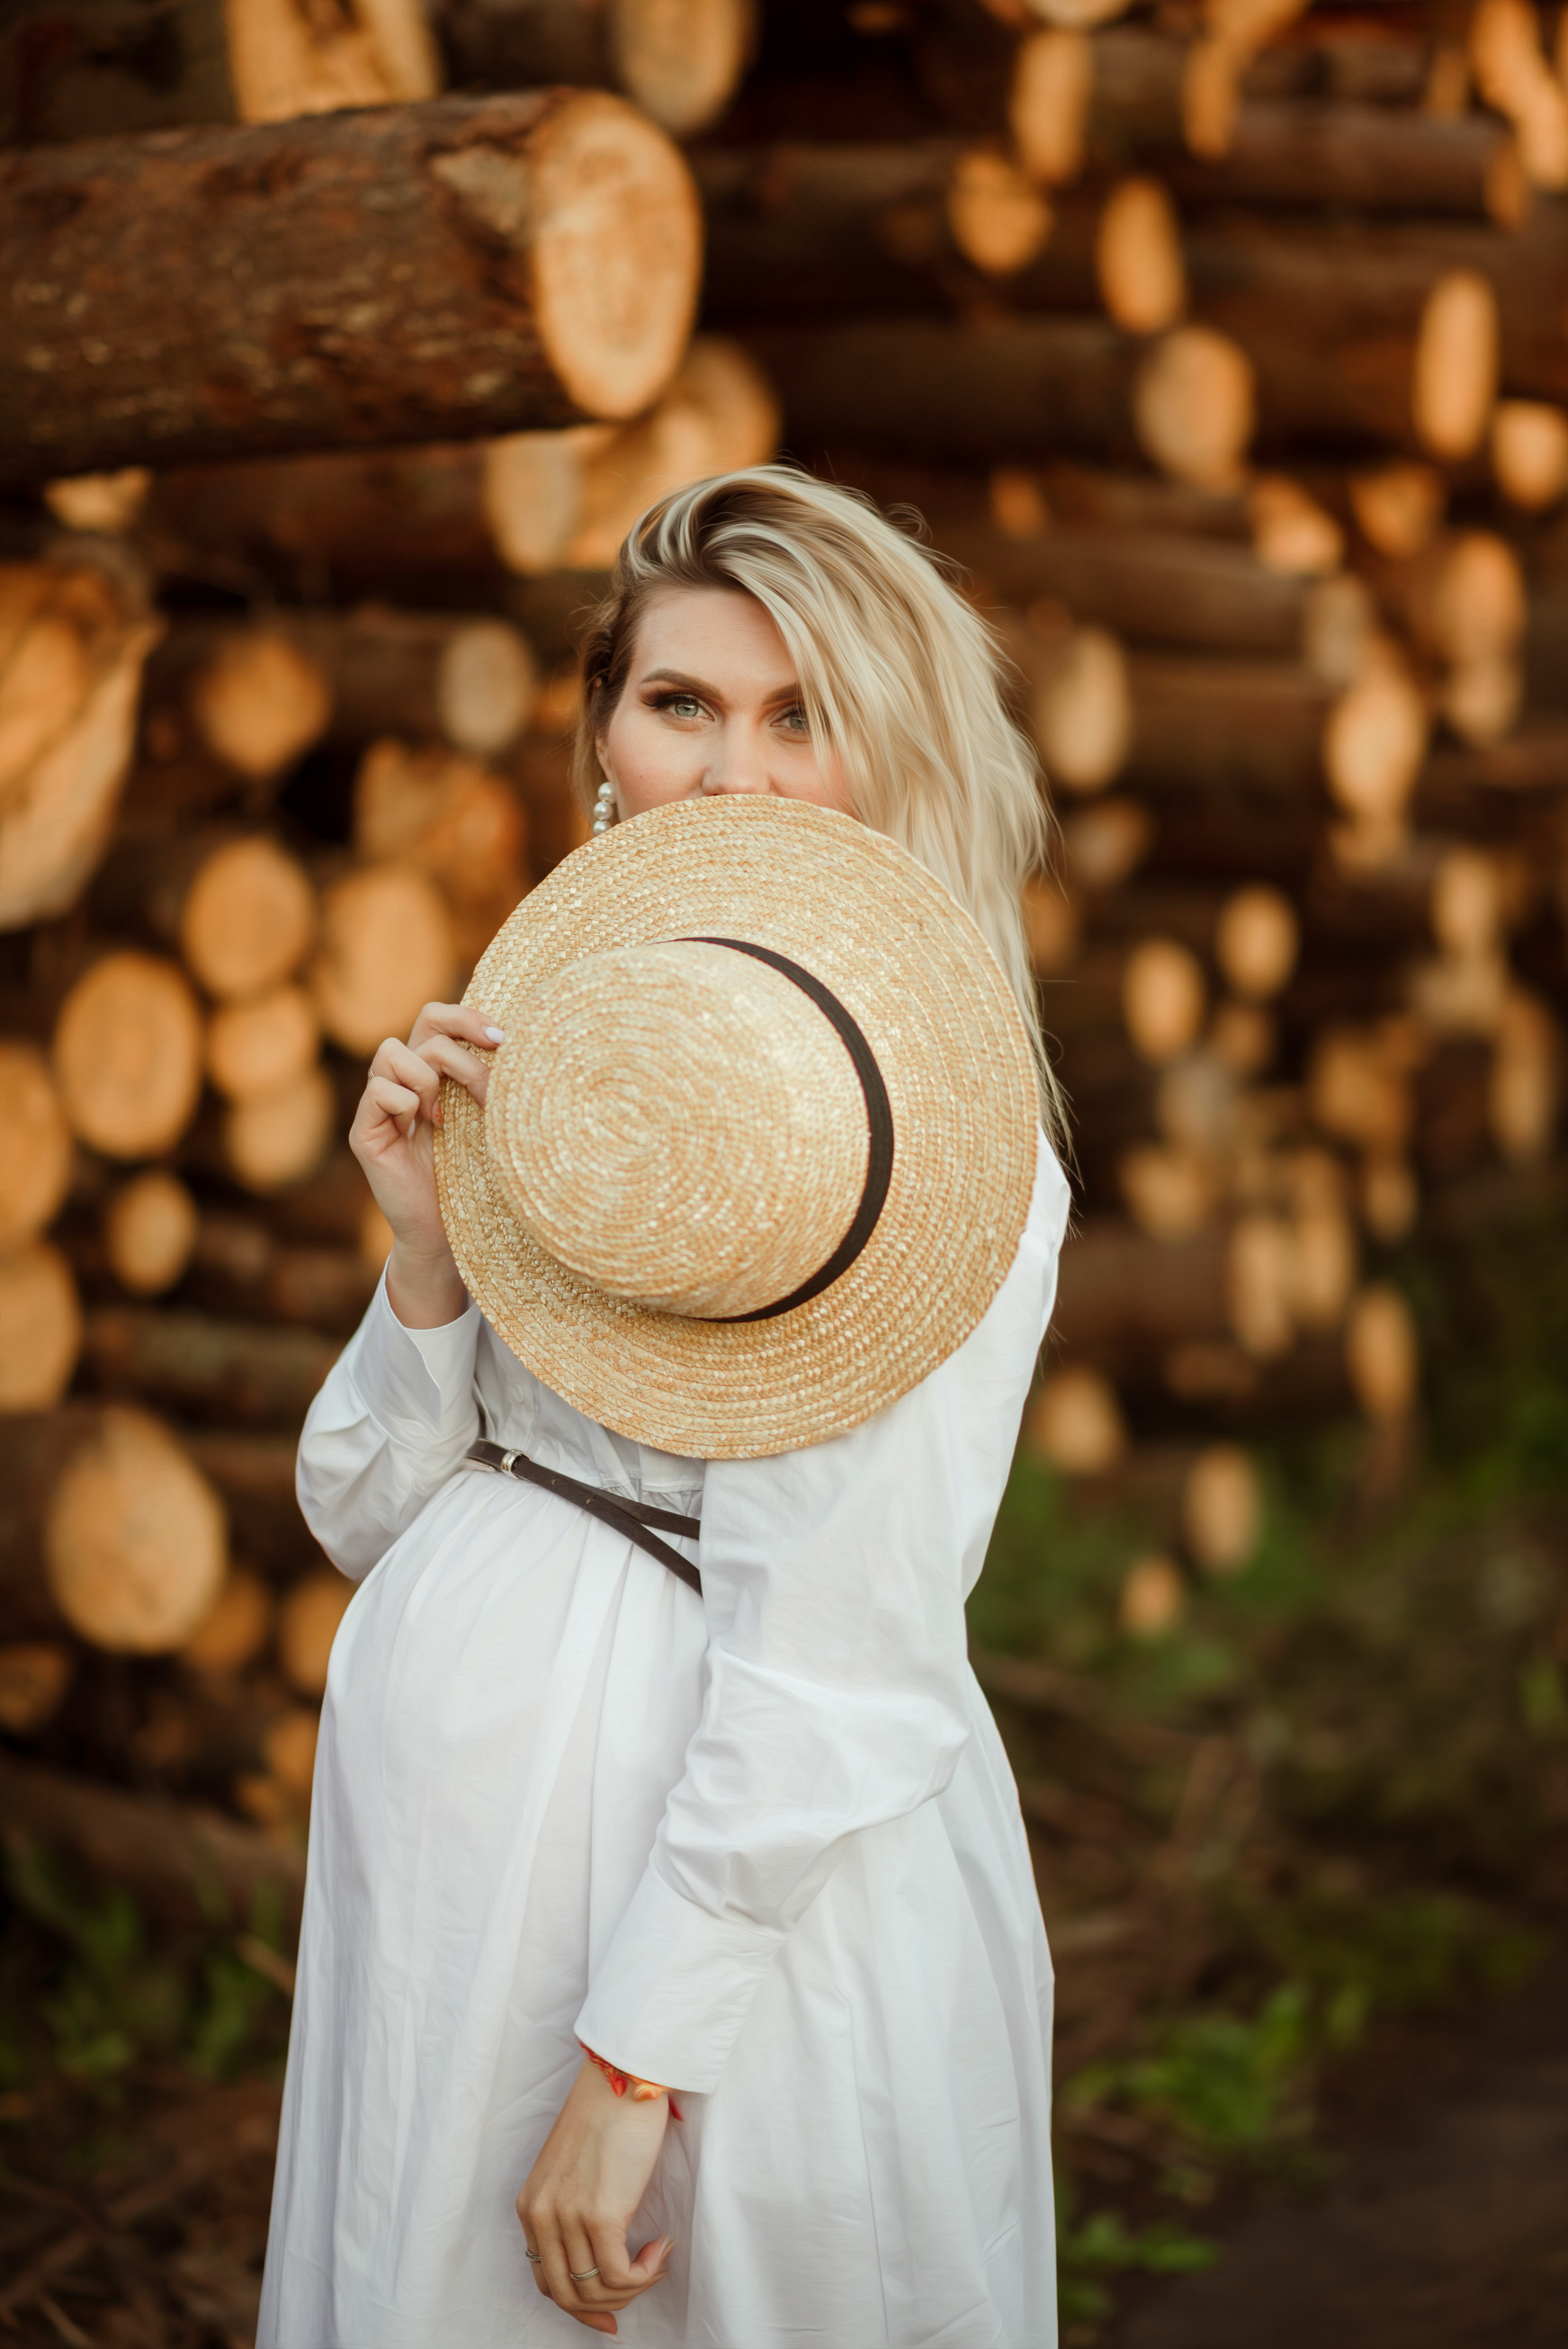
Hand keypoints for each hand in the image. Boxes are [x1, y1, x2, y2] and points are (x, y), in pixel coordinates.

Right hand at [347, 1001, 501, 1328]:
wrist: (446, 1231)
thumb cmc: (472, 1175)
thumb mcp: (486, 1121)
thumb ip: (486, 1083)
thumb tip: (514, 1045)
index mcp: (431, 1070)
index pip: (439, 1017)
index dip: (468, 1017)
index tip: (504, 1040)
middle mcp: (402, 1078)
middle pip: (424, 1020)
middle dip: (462, 1043)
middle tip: (487, 1085)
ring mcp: (378, 1103)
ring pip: (393, 1052)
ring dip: (429, 1079)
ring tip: (444, 1117)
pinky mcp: (364, 1131)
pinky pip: (380, 1091)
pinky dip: (405, 1105)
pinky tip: (422, 1132)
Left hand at [517, 2059, 674, 2334]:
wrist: (624, 2075)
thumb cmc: (608, 2113)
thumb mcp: (574, 2168)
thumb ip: (575, 2209)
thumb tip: (600, 2257)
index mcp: (531, 2205)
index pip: (546, 2280)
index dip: (579, 2306)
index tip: (608, 2315)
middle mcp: (542, 2215)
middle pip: (567, 2295)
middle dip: (605, 2309)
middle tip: (636, 2295)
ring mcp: (568, 2216)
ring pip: (595, 2290)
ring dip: (631, 2289)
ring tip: (653, 2261)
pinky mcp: (600, 2214)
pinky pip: (620, 2275)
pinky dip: (645, 2274)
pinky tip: (659, 2250)